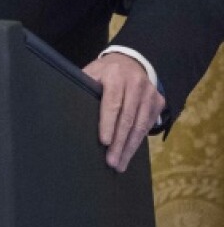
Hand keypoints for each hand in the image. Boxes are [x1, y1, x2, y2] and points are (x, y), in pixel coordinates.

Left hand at [83, 53, 164, 172]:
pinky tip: (129, 153)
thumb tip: (68, 108)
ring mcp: (150, 93)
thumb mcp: (91, 72)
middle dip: (119, 142)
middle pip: (128, 118)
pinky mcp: (158, 102)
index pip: (112, 103)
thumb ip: (83, 87)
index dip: (108, 123)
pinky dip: (138, 141)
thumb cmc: (104, 72)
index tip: (104, 142)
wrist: (130, 61)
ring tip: (120, 164)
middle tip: (111, 162)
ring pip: (141, 125)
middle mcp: (136, 84)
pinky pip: (148, 126)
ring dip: (130, 147)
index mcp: (115, 75)